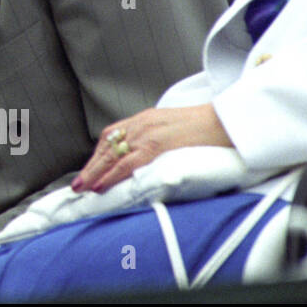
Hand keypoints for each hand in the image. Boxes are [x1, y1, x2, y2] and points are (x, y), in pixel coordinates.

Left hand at [72, 104, 231, 193]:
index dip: (99, 155)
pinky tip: (101, 185)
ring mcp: (148, 133)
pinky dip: (111, 175)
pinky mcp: (157, 145)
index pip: (112, 136)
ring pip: (112, 156)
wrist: (228, 119)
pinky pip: (127, 163)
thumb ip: (159, 138)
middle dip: (91, 167)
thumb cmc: (208, 126)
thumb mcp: (176, 127)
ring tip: (83, 188)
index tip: (90, 169)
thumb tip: (149, 156)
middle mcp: (142, 124)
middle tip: (78, 184)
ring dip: (95, 173)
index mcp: (146, 118)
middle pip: (107, 146)